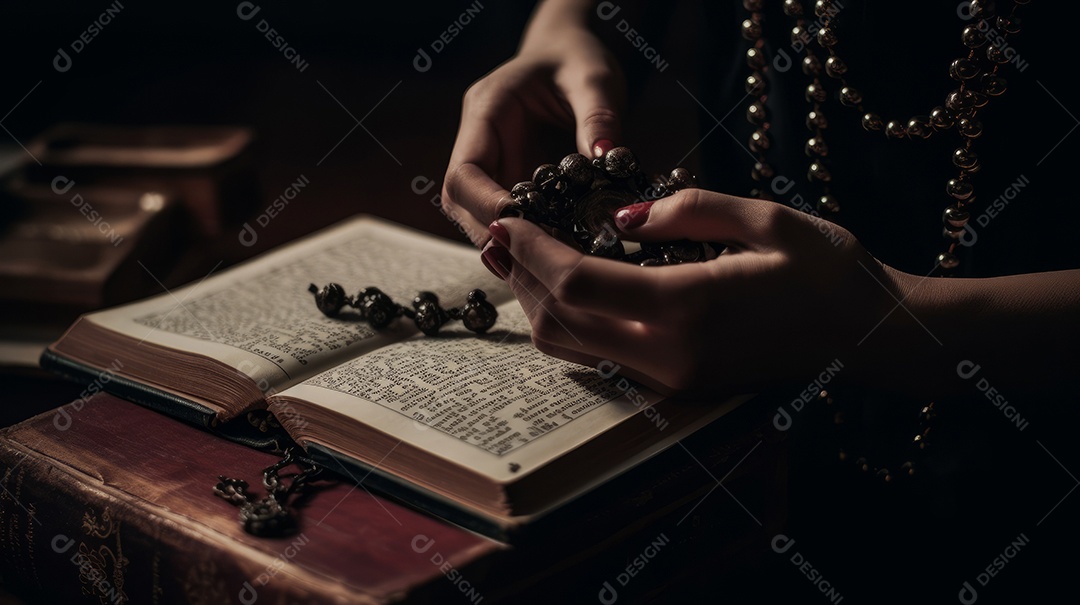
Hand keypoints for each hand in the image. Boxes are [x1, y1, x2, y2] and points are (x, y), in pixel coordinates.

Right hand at [441, 25, 624, 247]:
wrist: (570, 54)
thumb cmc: (578, 57)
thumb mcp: (594, 78)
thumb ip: (598, 117)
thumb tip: (606, 160)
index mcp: (486, 110)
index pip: (464, 173)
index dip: (485, 207)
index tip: (522, 229)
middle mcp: (480, 142)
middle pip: (461, 204)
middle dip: (495, 236)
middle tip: (542, 263)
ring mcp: (492, 164)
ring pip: (480, 218)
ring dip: (510, 244)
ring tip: (552, 264)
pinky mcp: (509, 181)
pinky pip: (508, 218)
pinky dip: (528, 239)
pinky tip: (559, 254)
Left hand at [483, 189, 912, 394]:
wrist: (872, 339)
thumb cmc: (830, 271)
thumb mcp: (766, 218)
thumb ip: (687, 210)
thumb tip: (621, 214)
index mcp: (689, 308)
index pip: (578, 282)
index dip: (532, 250)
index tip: (506, 218)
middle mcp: (670, 354)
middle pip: (561, 319)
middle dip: (520, 275)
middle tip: (499, 234)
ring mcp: (672, 379)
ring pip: (572, 349)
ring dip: (537, 304)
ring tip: (522, 259)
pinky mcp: (678, 387)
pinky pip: (600, 360)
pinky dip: (570, 324)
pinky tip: (566, 289)